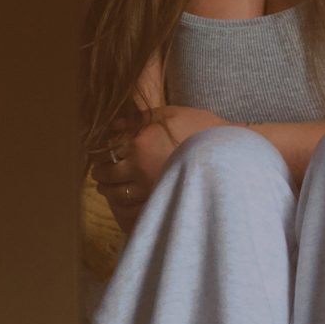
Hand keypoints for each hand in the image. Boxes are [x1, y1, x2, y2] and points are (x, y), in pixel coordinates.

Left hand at [88, 105, 222, 233]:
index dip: (98, 152)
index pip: (106, 150)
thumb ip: (140, 117)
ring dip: (108, 189)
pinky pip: (129, 208)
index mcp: (140, 142)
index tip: (98, 153)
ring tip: (107, 186)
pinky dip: (121, 205)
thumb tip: (115, 123)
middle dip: (100, 173)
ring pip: (114, 194)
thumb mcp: (170, 114)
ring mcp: (149, 187)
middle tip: (100, 171)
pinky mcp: (159, 200)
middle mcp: (140, 167)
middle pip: (106, 174)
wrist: (226, 153)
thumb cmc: (200, 129)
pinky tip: (123, 198)